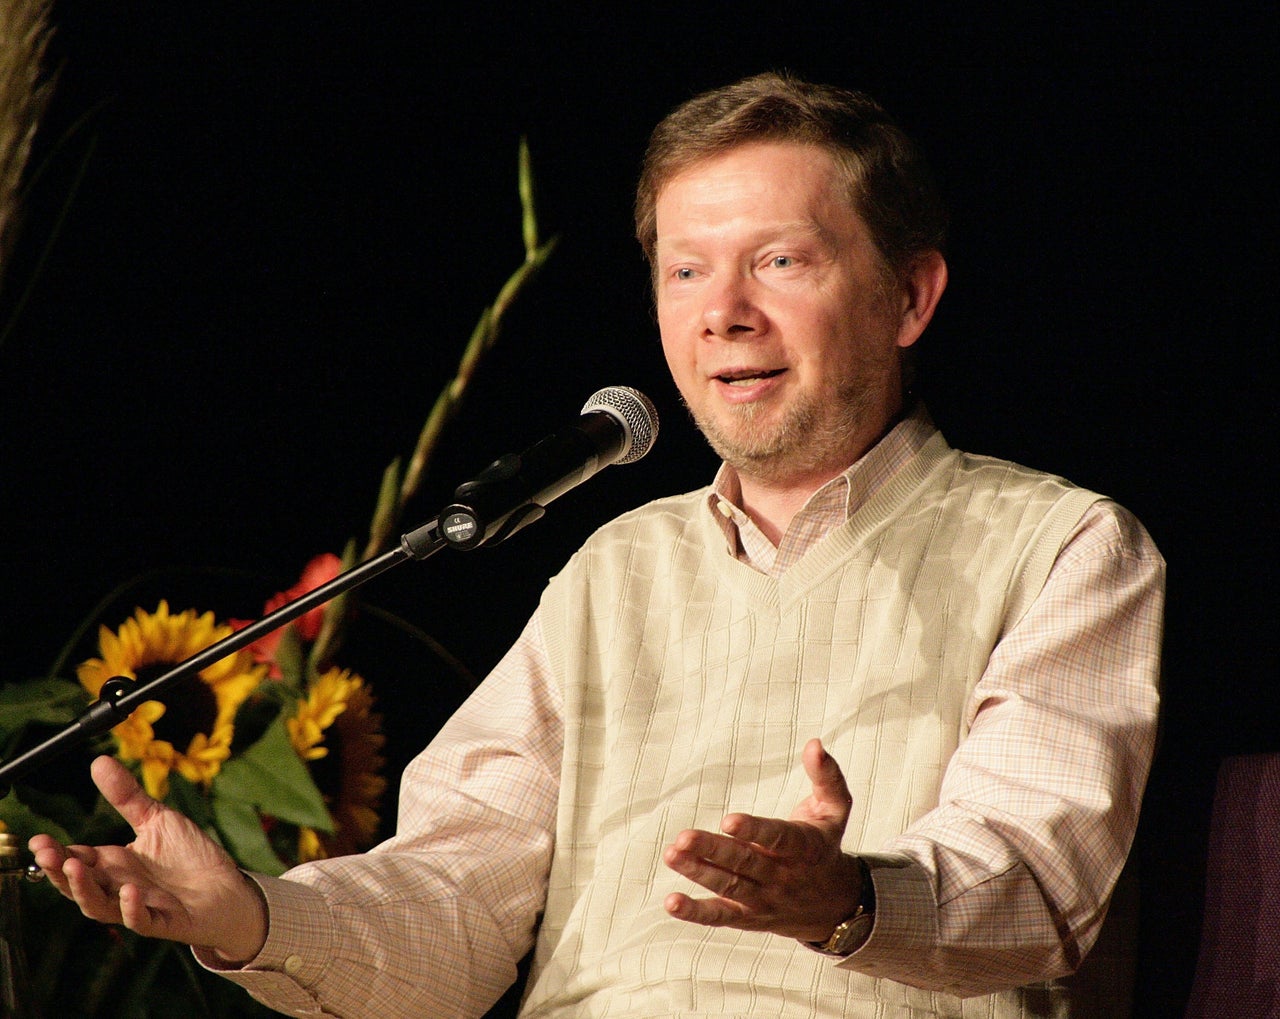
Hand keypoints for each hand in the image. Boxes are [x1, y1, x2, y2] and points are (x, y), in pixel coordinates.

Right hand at [28, 755, 267, 962]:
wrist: (229, 887)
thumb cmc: (190, 857)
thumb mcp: (157, 819)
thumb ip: (127, 797)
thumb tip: (99, 761)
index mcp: (115, 864)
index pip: (77, 859)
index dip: (56, 853)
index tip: (39, 839)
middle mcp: (120, 887)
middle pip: (80, 885)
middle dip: (59, 871)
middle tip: (47, 854)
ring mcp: (141, 906)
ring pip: (101, 907)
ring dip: (85, 890)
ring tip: (75, 868)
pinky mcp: (165, 921)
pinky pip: (142, 921)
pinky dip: (132, 910)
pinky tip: (129, 893)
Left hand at [662, 738, 862, 941]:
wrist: (833, 904)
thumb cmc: (825, 843)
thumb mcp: (836, 808)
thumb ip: (826, 775)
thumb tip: (814, 743)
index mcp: (804, 847)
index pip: (778, 838)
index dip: (754, 831)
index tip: (728, 820)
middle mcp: (783, 876)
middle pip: (745, 864)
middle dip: (713, 851)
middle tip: (682, 838)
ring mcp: (764, 899)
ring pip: (729, 887)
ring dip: (698, 873)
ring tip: (671, 855)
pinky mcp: (748, 916)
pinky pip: (721, 916)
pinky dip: (696, 912)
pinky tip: (671, 902)